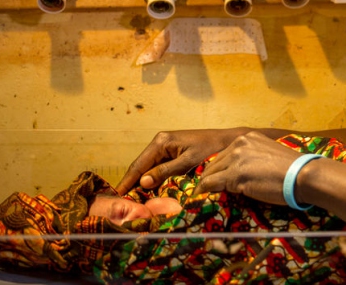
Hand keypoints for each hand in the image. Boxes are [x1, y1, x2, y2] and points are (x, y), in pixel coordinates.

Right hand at [116, 128, 249, 193]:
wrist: (228, 142)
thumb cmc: (210, 149)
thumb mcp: (188, 161)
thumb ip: (166, 171)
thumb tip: (143, 182)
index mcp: (161, 141)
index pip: (139, 164)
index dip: (128, 181)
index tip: (117, 195)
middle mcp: (160, 143)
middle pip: (141, 167)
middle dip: (133, 184)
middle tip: (124, 204)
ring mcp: (166, 148)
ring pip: (149, 170)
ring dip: (143, 184)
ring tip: (134, 202)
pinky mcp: (173, 154)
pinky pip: (159, 169)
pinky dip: (154, 181)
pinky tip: (150, 194)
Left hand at [195, 131, 308, 205]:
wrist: (302, 175)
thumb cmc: (293, 170)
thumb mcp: (269, 155)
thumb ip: (254, 158)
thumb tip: (245, 173)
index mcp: (248, 138)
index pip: (225, 154)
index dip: (219, 168)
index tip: (216, 178)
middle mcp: (239, 144)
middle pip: (215, 162)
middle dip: (210, 176)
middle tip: (204, 189)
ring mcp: (236, 159)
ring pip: (211, 173)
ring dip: (206, 184)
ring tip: (200, 195)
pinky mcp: (234, 175)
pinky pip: (211, 184)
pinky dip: (205, 191)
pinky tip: (201, 197)